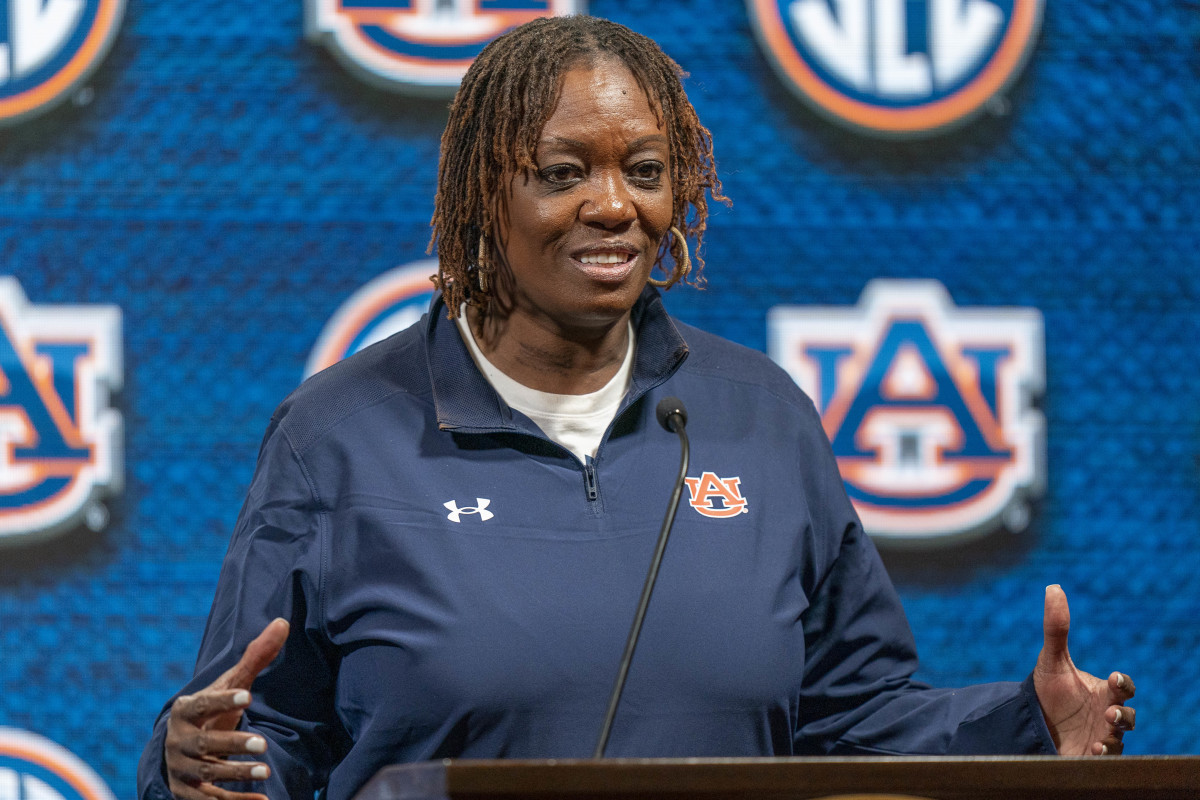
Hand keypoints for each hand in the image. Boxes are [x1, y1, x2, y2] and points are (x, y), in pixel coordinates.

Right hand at [164, 619, 289, 798]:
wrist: (182, 747)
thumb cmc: (214, 710)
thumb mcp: (230, 686)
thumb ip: (255, 658)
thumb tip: (283, 622)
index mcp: (185, 711)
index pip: (203, 704)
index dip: (223, 700)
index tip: (248, 695)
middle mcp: (179, 741)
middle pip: (205, 744)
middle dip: (233, 744)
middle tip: (263, 744)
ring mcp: (181, 769)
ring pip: (208, 773)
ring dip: (237, 773)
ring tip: (265, 770)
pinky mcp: (188, 793)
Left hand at [1033, 585, 1135, 754]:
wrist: (1032, 721)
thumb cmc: (1048, 691)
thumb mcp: (1050, 660)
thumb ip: (1056, 627)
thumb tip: (1053, 587)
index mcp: (1102, 692)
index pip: (1122, 687)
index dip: (1121, 683)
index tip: (1113, 677)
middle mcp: (1106, 715)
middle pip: (1128, 717)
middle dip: (1123, 716)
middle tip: (1110, 712)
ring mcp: (1100, 737)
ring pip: (1119, 740)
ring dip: (1114, 737)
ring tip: (1102, 734)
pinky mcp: (1088, 756)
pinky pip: (1105, 760)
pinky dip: (1102, 756)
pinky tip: (1091, 751)